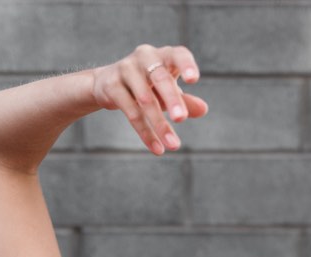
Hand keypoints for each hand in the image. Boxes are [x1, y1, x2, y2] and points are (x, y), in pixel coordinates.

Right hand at [91, 44, 208, 155]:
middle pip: (160, 78)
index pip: (178, 55)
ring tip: (174, 145)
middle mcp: (144, 57)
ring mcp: (126, 69)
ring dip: (160, 124)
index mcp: (162, 55)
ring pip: (145, 99)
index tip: (193, 80)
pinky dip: (145, 132)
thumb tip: (203, 109)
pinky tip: (157, 148)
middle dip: (172, 99)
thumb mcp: (166, 91)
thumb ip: (185, 101)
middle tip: (181, 118)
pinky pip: (131, 112)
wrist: (107, 83)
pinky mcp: (112, 86)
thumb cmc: (146, 85)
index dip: (186, 65)